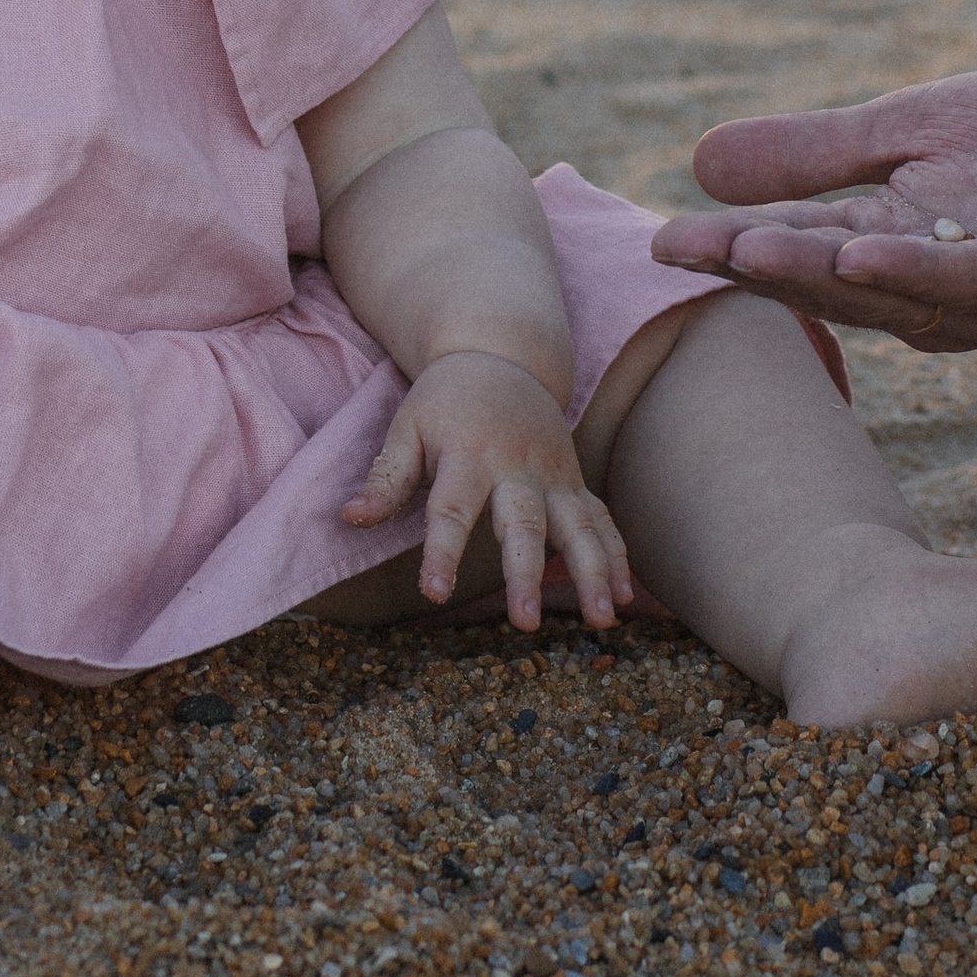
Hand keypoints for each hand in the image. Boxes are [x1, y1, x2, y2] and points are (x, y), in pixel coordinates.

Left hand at [342, 350, 629, 630]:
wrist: (500, 354)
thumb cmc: (444, 400)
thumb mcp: (407, 427)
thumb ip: (385, 477)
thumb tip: (349, 518)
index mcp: (468, 454)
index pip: (450, 509)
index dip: (441, 552)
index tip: (433, 593)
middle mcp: (516, 466)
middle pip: (523, 523)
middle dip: (526, 573)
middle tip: (525, 622)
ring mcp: (553, 474)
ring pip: (578, 525)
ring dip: (593, 571)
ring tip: (601, 617)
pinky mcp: (574, 481)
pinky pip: (601, 518)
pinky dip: (618, 554)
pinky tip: (626, 596)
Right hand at [650, 58, 976, 349]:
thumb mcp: (909, 131)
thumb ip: (815, 153)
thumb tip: (696, 163)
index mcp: (894, 249)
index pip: (798, 252)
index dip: (731, 249)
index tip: (658, 242)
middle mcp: (938, 286)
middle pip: (833, 283)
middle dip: (759, 267)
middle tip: (684, 250)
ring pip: (896, 293)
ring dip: (821, 276)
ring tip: (751, 250)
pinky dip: (923, 274)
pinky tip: (866, 255)